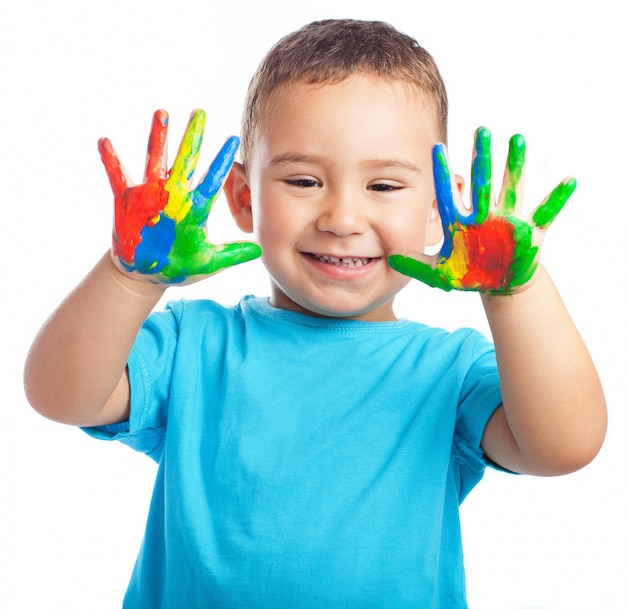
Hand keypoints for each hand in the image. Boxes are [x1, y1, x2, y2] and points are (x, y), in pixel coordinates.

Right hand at [98, 109, 261, 283]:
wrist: (145, 275)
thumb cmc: (178, 267)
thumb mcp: (207, 263)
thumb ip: (231, 255)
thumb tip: (260, 250)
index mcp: (195, 208)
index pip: (213, 180)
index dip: (222, 161)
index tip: (234, 139)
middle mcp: (174, 196)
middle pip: (186, 161)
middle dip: (192, 137)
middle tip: (200, 113)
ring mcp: (150, 196)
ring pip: (155, 161)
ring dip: (157, 138)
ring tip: (162, 113)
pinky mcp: (127, 202)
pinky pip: (117, 177)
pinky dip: (111, 161)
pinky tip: (105, 141)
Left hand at [388, 127, 575, 293]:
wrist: (497, 284)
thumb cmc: (469, 274)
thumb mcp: (439, 273)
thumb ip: (416, 265)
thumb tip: (389, 259)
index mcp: (461, 222)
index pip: (449, 193)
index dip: (443, 173)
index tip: (436, 148)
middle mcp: (484, 214)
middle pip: (482, 182)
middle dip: (481, 157)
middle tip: (480, 130)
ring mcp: (507, 220)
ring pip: (511, 187)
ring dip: (515, 165)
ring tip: (517, 139)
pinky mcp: (529, 231)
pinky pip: (546, 212)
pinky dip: (557, 198)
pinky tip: (568, 180)